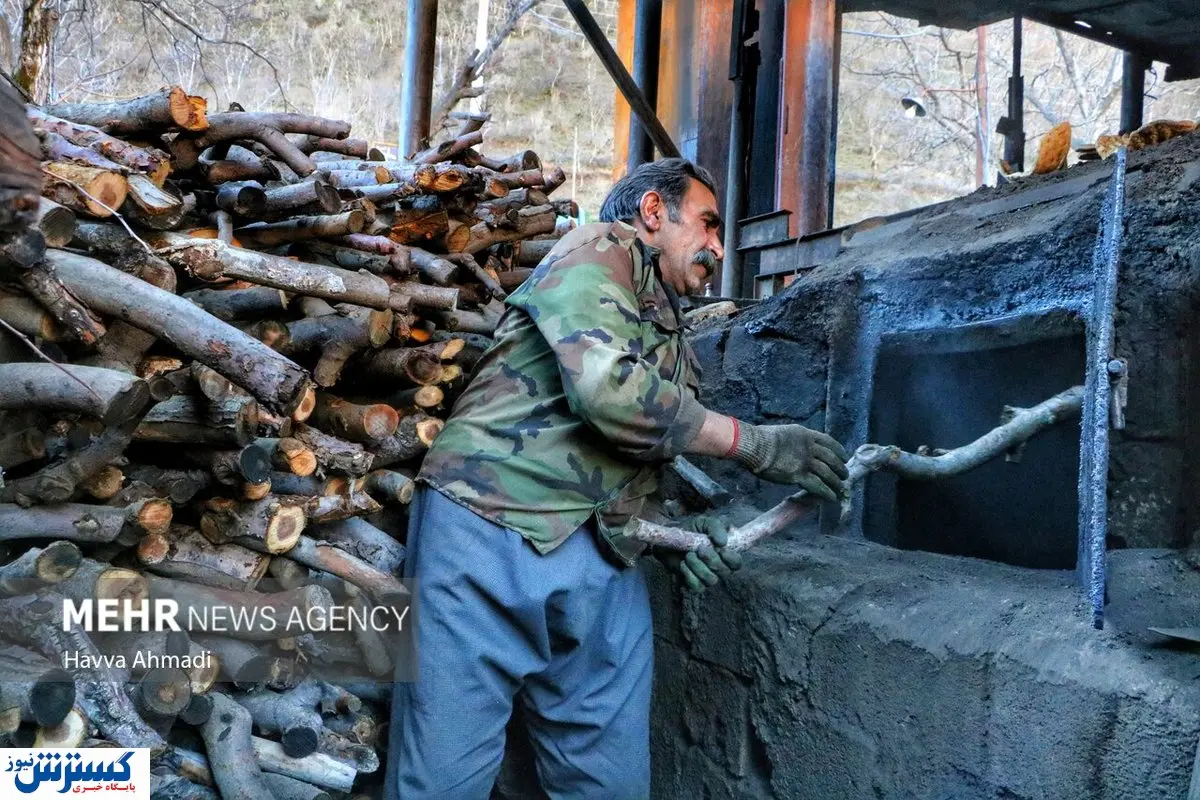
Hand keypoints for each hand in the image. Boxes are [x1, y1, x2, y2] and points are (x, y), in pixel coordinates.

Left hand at [657, 515, 742, 592]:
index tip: (721, 549)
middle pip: (724, 572)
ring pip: (711, 580)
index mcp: (725, 554)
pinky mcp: (694, 584)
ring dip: (699, 566)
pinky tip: (683, 564)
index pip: (736, 563)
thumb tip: (723, 542)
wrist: (669, 539)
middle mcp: (719, 568)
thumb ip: (716, 527)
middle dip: (712, 560)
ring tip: (689, 555)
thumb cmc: (691, 530)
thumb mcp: (704, 523)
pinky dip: (689, 574)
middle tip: (700, 549)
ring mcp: (707, 577)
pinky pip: (697, 586)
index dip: (731, 559)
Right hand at [731, 422, 849, 500]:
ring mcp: (805, 461)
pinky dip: (826, 492)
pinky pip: (818, 486)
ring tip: (840, 490)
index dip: (839, 451)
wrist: (755, 446)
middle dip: (840, 468)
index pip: (829, 442)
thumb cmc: (761, 439)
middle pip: (832, 459)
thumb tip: (796, 449)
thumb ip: (795, 441)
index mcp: (806, 435)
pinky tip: (831, 497)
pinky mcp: (799, 475)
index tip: (844, 457)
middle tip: (844, 476)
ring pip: (827, 474)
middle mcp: (809, 447)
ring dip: (836, 483)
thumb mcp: (784, 433)